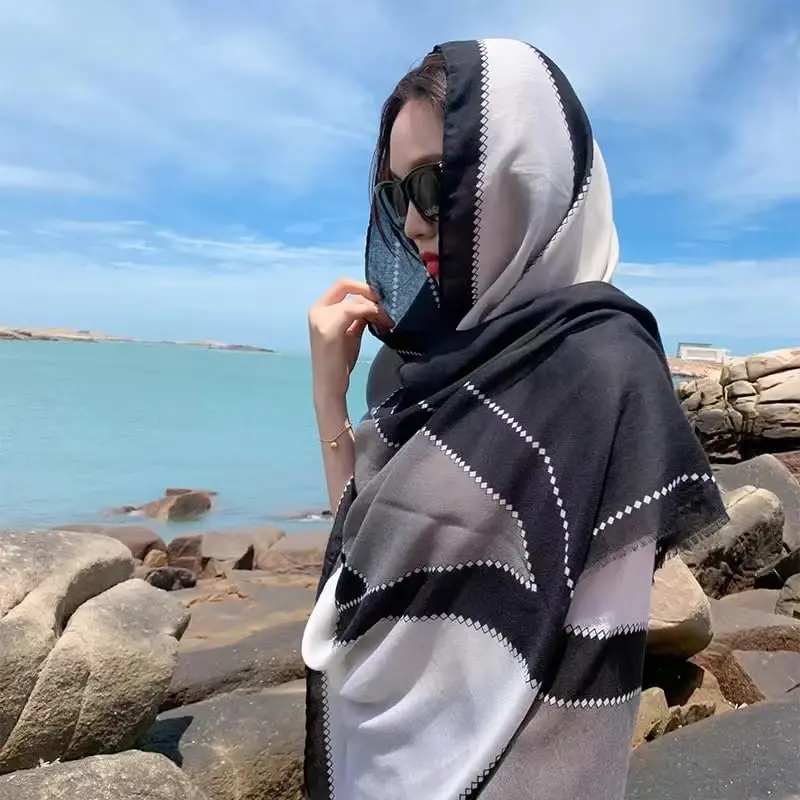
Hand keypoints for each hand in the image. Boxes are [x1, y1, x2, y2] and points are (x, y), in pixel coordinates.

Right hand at [308, 278, 389, 400]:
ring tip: (387, 321)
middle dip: (369, 292)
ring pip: (354, 300)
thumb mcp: (349, 333)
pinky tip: (382, 324)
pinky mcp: (330, 329)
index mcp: (319, 309)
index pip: (342, 284)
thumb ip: (357, 316)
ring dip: (375, 308)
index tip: (379, 298)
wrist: (329, 386)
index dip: (362, 286)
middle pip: (346, 285)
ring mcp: (321, 319)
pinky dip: (372, 313)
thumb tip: (374, 304)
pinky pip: (355, 310)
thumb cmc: (339, 362)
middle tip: (387, 307)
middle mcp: (316, 311)